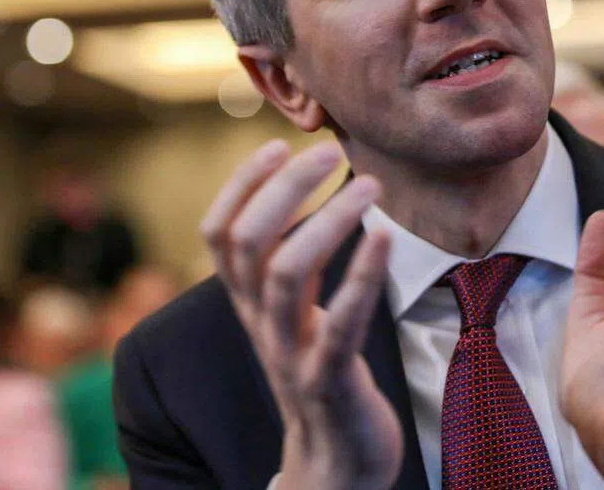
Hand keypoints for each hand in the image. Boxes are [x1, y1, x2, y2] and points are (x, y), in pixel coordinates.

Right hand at [200, 140, 401, 489]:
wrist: (333, 463)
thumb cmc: (321, 371)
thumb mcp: (295, 313)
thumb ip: (293, 259)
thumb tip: (302, 191)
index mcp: (249, 303)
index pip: (219, 234)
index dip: (240, 186)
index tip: (277, 145)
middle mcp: (260, 324)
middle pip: (248, 244)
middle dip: (284, 190)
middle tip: (327, 154)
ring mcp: (290, 355)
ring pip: (286, 276)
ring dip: (328, 221)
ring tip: (368, 185)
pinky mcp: (328, 383)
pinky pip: (338, 327)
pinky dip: (360, 277)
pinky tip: (385, 238)